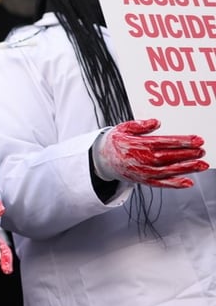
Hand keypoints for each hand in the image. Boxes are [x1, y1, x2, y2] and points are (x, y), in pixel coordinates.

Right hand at [92, 118, 206, 187]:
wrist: (103, 160)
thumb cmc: (115, 142)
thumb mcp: (122, 128)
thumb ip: (140, 125)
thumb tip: (156, 122)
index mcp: (140, 145)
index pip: (166, 142)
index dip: (183, 141)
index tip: (197, 139)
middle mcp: (144, 159)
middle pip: (171, 156)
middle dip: (189, 153)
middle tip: (202, 150)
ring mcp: (145, 172)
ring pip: (170, 170)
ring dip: (188, 168)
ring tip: (202, 165)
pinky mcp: (145, 181)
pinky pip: (163, 183)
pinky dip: (176, 184)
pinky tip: (188, 182)